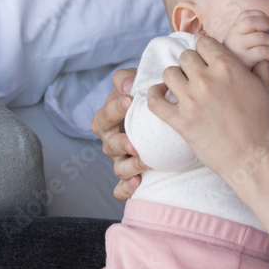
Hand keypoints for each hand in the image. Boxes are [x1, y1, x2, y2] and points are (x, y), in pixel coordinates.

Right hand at [90, 67, 150, 200]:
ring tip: (145, 162)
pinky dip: (126, 188)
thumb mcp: (137, 85)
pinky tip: (137, 184)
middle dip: (121, 143)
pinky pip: (121, 189)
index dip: (115, 108)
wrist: (164, 121)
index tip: (130, 101)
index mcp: (109, 119)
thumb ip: (127, 79)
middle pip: (109, 144)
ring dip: (130, 166)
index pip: (104, 115)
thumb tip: (128, 85)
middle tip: (134, 141)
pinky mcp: (129, 176)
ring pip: (118, 167)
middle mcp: (112, 141)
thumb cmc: (145, 101)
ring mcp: (120, 160)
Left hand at [147, 36, 268, 186]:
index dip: (205, 51)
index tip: (207, 61)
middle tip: (197, 77)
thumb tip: (256, 54)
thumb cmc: (264, 124)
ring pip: (169, 73)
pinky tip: (162, 97)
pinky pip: (154, 100)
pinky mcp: (180, 121)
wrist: (254, 159)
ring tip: (182, 88)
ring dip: (175, 79)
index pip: (203, 43)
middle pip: (185, 57)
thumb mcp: (267, 88)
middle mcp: (206, 79)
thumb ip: (260, 65)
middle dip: (191, 65)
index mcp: (227, 66)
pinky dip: (155, 96)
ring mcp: (191, 100)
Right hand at [221, 10, 268, 69]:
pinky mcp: (245, 61)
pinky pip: (263, 51)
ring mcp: (238, 48)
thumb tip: (267, 21)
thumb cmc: (243, 57)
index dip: (260, 16)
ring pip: (261, 37)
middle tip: (268, 36)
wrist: (232, 77)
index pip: (246, 14)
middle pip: (252, 22)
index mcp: (233, 30)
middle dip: (265, 25)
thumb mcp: (241, 40)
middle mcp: (232, 36)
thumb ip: (250, 29)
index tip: (267, 23)